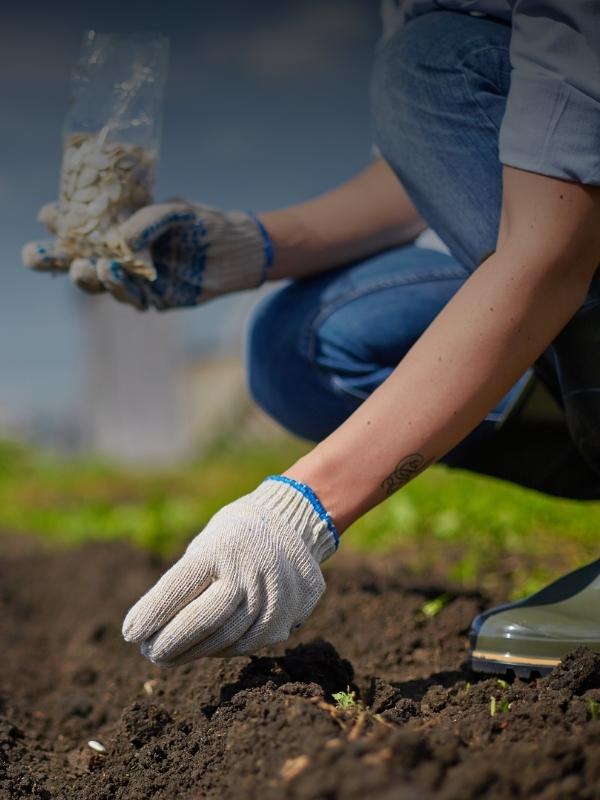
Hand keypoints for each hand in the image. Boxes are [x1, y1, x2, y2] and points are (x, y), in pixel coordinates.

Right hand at [22, 200, 273, 310]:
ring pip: (100, 284)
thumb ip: (145, 222)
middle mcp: (122, 256)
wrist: (238, 250)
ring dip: (89, 276)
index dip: (60, 222)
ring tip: (84, 266)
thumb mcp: (173, 212)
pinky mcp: (155, 299)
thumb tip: (118, 245)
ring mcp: (136, 280)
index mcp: (119, 229)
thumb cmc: (204, 223)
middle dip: (53, 259)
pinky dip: (120, 288)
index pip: (80, 226)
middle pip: (78, 260)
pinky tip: (113, 274)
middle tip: (36, 254)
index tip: (49, 214)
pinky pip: (131, 298)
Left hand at [122, 476, 338, 664]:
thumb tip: (152, 628)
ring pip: (224, 638)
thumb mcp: (207, 545)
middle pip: (203, 618)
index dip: (153, 612)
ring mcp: (270, 596)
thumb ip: (185, 582)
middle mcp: (248, 571)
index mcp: (221, 547)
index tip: (130, 633)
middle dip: (171, 640)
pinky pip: (244, 643)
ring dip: (191, 651)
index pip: (180, 585)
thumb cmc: (233, 538)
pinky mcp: (283, 617)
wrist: (292, 527)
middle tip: (148, 652)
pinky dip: (218, 649)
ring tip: (168, 655)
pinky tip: (202, 648)